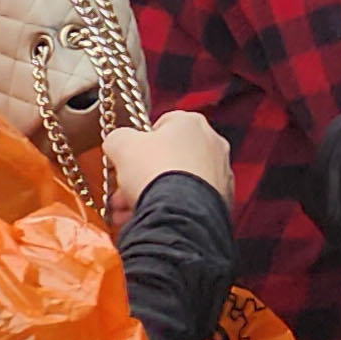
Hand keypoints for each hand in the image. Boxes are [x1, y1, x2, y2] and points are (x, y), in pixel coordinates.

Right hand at [105, 110, 232, 221]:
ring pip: (176, 181)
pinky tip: (147, 216)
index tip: (125, 158)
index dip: (138, 143)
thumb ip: (118, 137)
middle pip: (167, 157)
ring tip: (125, 209)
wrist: (181, 211)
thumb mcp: (121, 144)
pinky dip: (169, 207)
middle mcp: (212, 144)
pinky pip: (188, 200)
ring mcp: (220, 172)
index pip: (161, 125)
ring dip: (149, 193)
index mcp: (192, 123)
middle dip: (139, 174)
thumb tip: (117, 142)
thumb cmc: (157, 172)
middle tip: (120, 189)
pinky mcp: (222, 198)